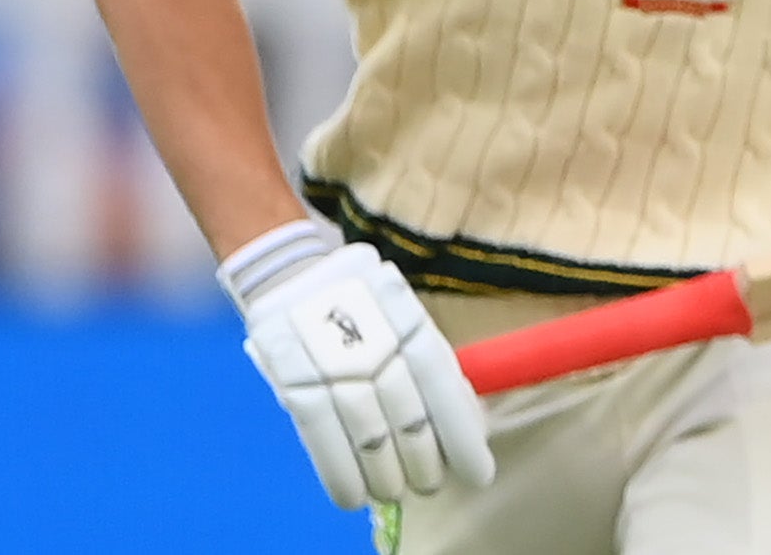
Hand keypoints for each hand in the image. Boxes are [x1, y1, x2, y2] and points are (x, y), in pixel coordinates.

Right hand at [231, 234, 494, 508]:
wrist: (294, 272)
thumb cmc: (366, 303)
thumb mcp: (407, 317)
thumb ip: (433, 364)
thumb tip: (469, 422)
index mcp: (411, 320)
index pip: (443, 386)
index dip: (461, 435)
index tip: (477, 472)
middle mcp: (375, 342)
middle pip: (407, 415)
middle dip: (424, 460)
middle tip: (431, 485)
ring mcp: (331, 362)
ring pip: (366, 432)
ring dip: (385, 473)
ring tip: (396, 492)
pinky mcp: (292, 379)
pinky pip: (319, 435)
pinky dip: (338, 472)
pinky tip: (353, 498)